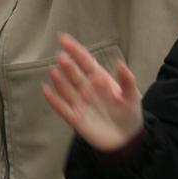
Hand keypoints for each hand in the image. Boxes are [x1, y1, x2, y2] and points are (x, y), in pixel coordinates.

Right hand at [43, 33, 143, 151]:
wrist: (126, 139)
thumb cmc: (129, 114)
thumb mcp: (132, 96)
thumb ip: (127, 80)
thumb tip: (120, 63)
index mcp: (100, 79)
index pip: (86, 61)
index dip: (75, 50)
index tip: (63, 39)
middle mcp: (87, 89)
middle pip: (74, 73)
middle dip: (68, 64)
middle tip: (62, 55)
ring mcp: (80, 102)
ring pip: (66, 88)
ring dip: (60, 79)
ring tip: (54, 68)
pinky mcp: (75, 118)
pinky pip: (61, 107)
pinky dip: (53, 98)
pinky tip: (45, 89)